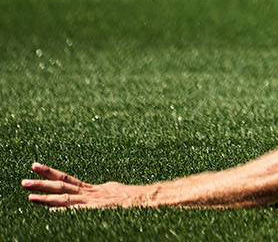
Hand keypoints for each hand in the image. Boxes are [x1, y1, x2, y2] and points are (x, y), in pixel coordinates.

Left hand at [21, 163, 150, 208]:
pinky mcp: (97, 208)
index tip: (37, 168)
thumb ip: (106, 193)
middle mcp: (92, 193)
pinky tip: (49, 210)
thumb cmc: (139, 199)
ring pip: (66, 196)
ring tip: (28, 193)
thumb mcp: (118, 194)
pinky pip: (77, 207)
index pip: (69, 180)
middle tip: (25, 178)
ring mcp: (93, 201)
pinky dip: (63, 208)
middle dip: (44, 180)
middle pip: (64, 183)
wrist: (151, 199)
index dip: (52, 174)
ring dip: (45, 195)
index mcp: (96, 189)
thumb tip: (103, 192)